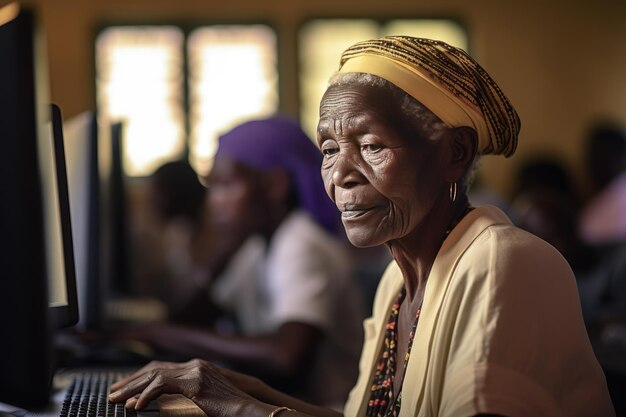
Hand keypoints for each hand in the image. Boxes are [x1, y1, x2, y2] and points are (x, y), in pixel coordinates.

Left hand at [109, 359, 261, 415]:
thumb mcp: (204, 401)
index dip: (140, 378)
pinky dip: (147, 395)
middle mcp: (195, 365)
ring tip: (117, 400)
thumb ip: (185, 395)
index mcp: (197, 368)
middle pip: (154, 368)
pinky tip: (137, 407)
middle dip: (131, 381)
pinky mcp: (196, 382)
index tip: (123, 390)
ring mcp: (196, 371)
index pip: (161, 367)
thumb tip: (161, 402)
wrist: (250, 411)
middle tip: (113, 393)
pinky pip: (164, 385)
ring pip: (154, 374)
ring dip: (133, 388)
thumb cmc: (231, 410)